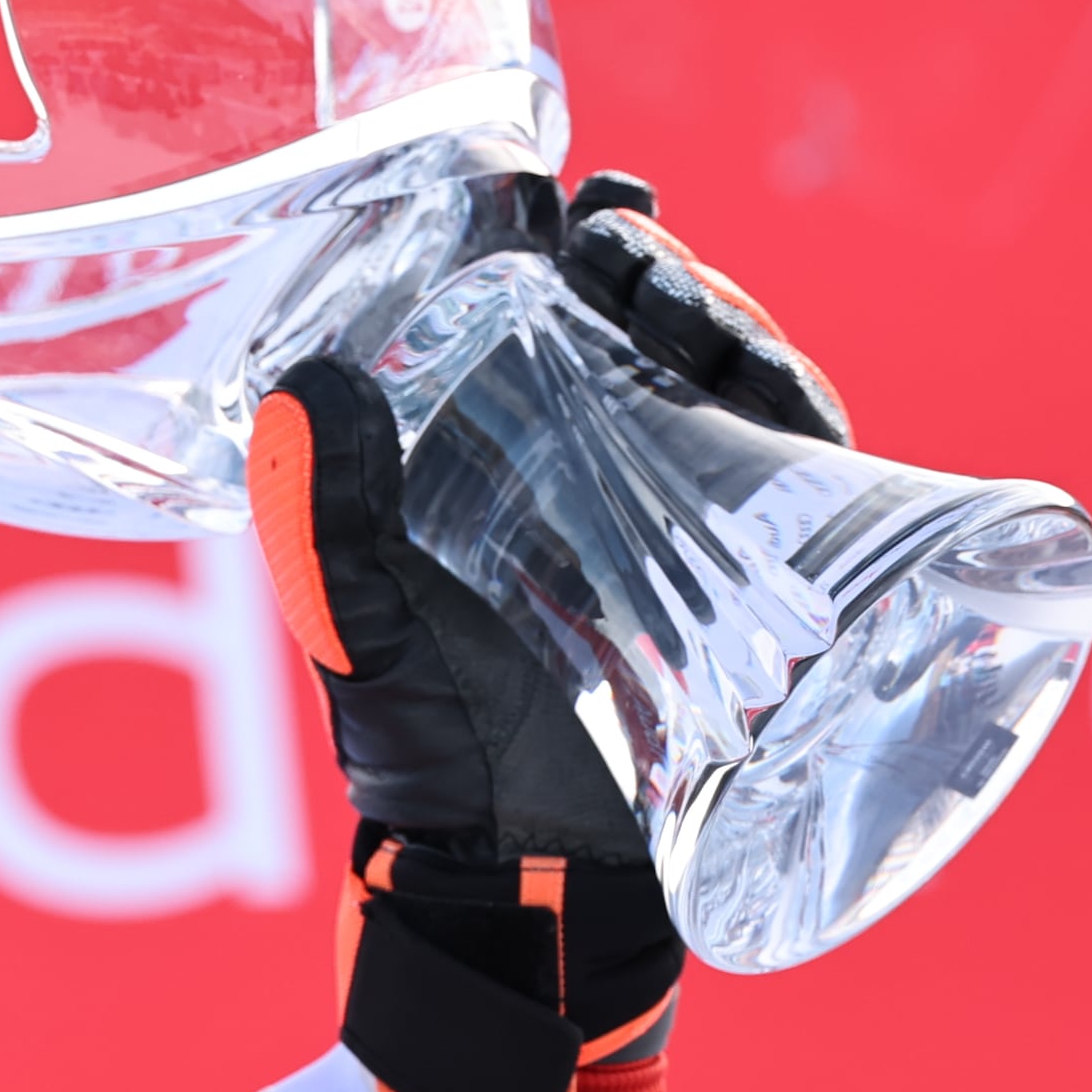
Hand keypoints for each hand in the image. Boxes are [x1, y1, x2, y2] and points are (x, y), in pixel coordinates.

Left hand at [247, 174, 817, 1091]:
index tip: (550, 187)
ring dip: (702, 307)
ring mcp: (664, 527)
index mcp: (473, 479)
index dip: (541, 245)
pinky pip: (783, 461)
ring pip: (706, 378)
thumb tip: (307, 381)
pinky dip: (781, 397)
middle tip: (613, 230)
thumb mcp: (364, 636)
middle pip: (627, 334)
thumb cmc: (434, 777)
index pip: (520, 327)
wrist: (532, 904)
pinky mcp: (742, 577)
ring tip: (656, 271)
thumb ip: (327, 526)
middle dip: (637, 264)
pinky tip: (764, 365)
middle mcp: (572, 487)